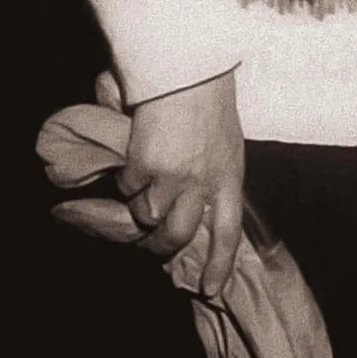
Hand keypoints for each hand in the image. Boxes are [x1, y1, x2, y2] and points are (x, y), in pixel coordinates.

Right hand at [121, 69, 246, 294]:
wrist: (186, 68)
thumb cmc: (207, 97)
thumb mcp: (224, 140)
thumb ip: (212, 173)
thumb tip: (195, 205)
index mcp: (229, 176)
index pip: (228, 232)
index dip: (218, 264)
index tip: (210, 289)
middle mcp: (202, 184)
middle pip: (178, 235)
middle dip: (160, 246)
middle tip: (149, 243)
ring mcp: (173, 178)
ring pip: (147, 213)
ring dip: (140, 200)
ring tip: (145, 172)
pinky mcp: (145, 167)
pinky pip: (128, 186)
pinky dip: (127, 175)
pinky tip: (137, 151)